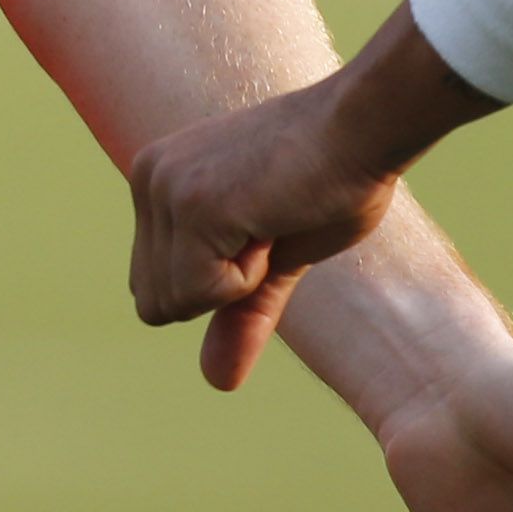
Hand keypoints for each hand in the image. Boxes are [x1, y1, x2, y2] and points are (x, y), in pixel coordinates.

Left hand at [131, 1, 501, 388]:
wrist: (364, 128)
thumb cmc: (330, 181)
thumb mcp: (272, 260)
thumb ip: (238, 313)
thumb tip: (216, 382)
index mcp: (158, 180)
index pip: (154, 288)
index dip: (216, 285)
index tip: (258, 228)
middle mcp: (149, 178)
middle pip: (155, 303)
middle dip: (221, 288)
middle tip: (267, 226)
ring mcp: (167, 188)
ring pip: (177, 301)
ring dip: (239, 279)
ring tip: (270, 218)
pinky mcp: (193, 204)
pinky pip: (204, 291)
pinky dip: (248, 276)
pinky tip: (272, 220)